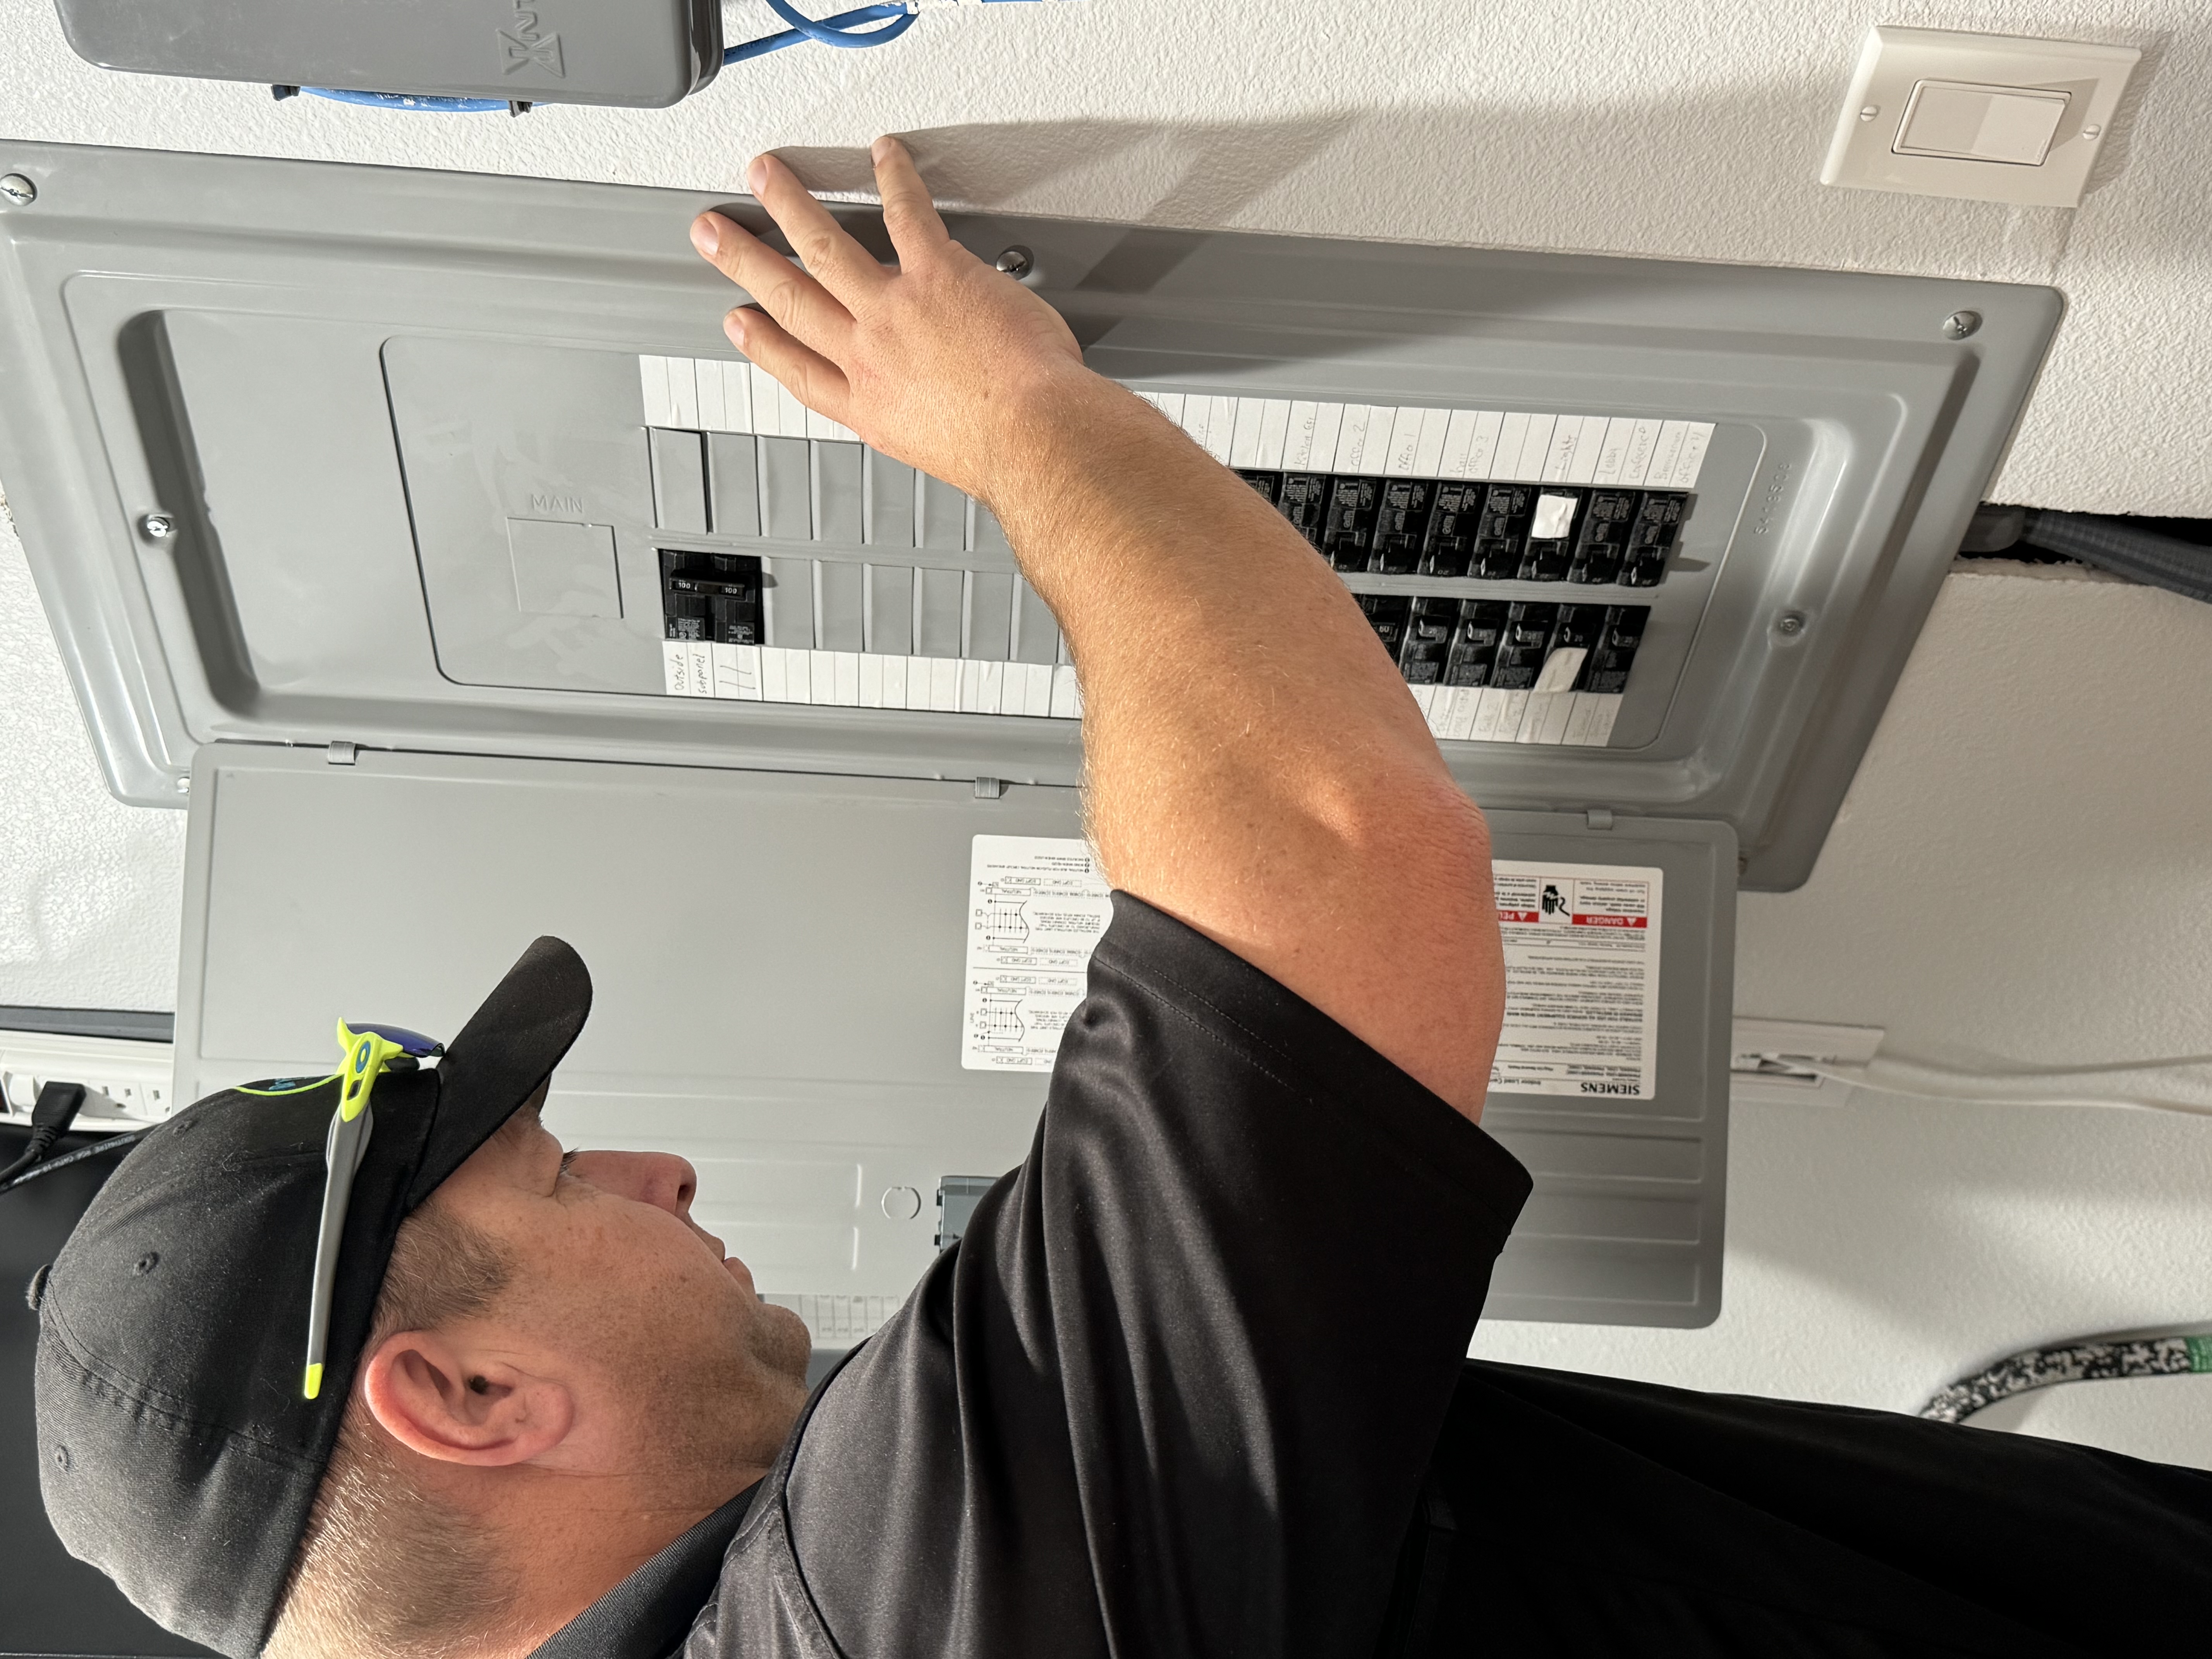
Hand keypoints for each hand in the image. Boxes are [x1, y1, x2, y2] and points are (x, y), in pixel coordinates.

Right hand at [690, 139, 1089, 505]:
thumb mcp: (943, 451)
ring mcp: (895, 311)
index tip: (741, 322)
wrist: (1032, 438)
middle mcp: (870, 355)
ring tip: (766, 175)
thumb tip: (948, 410)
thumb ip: (927, 420)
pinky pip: (906, 214)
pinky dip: (893, 179)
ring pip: (825, 248)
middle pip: (791, 300)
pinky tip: (882, 155)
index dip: (762, 343)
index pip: (799, 369)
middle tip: (715, 235)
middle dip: (746, 262)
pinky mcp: (936, 274)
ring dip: (791, 205)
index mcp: (870, 406)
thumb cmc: (1005, 451)